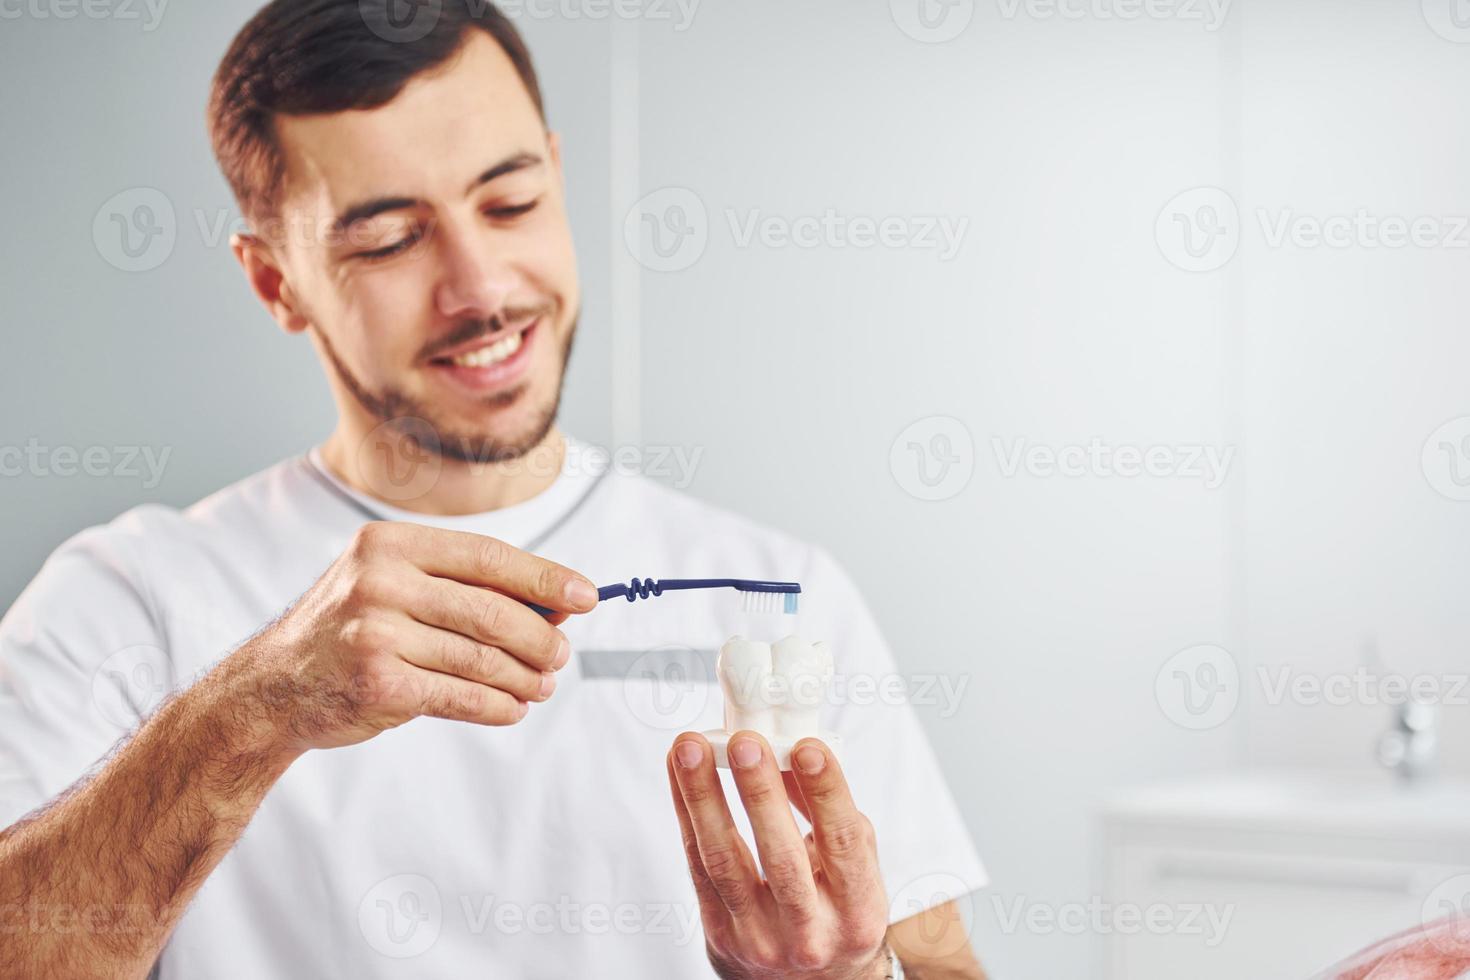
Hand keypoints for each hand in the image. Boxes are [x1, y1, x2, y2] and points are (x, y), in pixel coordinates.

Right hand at [230, 521, 597, 751]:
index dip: (545, 578)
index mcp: (391, 544)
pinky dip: (496, 706)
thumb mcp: (397, 588)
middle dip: (540, 637)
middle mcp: (380, 581)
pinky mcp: (378, 684)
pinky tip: (513, 708)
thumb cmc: (352, 631)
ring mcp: (375, 633)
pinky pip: (460, 697)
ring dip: (524, 677)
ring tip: (542, 687)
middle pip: (491, 610)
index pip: (489, 556)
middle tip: (561, 655)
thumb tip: (559, 604)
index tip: (588, 596)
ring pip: (480, 657)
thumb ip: (468, 590)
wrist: (272, 688)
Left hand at [667, 732, 891, 979]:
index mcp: (857, 910)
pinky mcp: (720, 934)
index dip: (826, 793)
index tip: (808, 748)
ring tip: (692, 749)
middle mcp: (810, 932)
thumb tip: (791, 753)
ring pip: (726, 863)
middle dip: (759, 794)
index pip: (843, 845)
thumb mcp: (853, 868)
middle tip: (744, 743)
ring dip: (704, 798)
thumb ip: (829, 815)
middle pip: (781, 859)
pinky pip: (697, 868)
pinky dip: (688, 815)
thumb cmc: (836, 911)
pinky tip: (680, 775)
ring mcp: (759, 938)